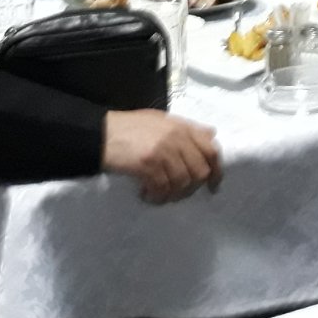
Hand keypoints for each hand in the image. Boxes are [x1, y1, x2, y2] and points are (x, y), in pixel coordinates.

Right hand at [102, 111, 222, 202]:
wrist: (101, 133)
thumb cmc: (130, 127)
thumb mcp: (162, 121)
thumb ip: (187, 129)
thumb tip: (212, 135)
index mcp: (182, 126)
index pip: (211, 150)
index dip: (216, 171)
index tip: (212, 186)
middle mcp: (176, 137)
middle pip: (199, 171)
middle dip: (191, 188)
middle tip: (176, 193)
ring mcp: (163, 150)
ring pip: (182, 183)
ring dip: (172, 194)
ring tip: (159, 195)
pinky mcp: (148, 164)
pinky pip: (163, 188)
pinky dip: (157, 196)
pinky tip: (146, 194)